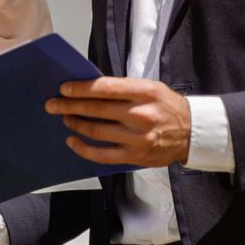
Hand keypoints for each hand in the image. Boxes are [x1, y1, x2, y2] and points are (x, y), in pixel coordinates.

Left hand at [48, 77, 191, 167]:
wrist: (192, 133)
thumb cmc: (167, 106)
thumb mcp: (151, 88)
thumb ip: (124, 88)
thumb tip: (90, 88)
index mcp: (145, 93)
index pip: (106, 88)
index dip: (81, 88)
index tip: (65, 88)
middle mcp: (140, 115)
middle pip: (96, 110)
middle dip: (69, 106)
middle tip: (53, 104)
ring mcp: (137, 138)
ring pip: (96, 131)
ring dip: (75, 124)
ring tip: (65, 118)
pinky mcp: (134, 156)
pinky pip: (102, 154)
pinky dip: (83, 148)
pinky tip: (72, 140)